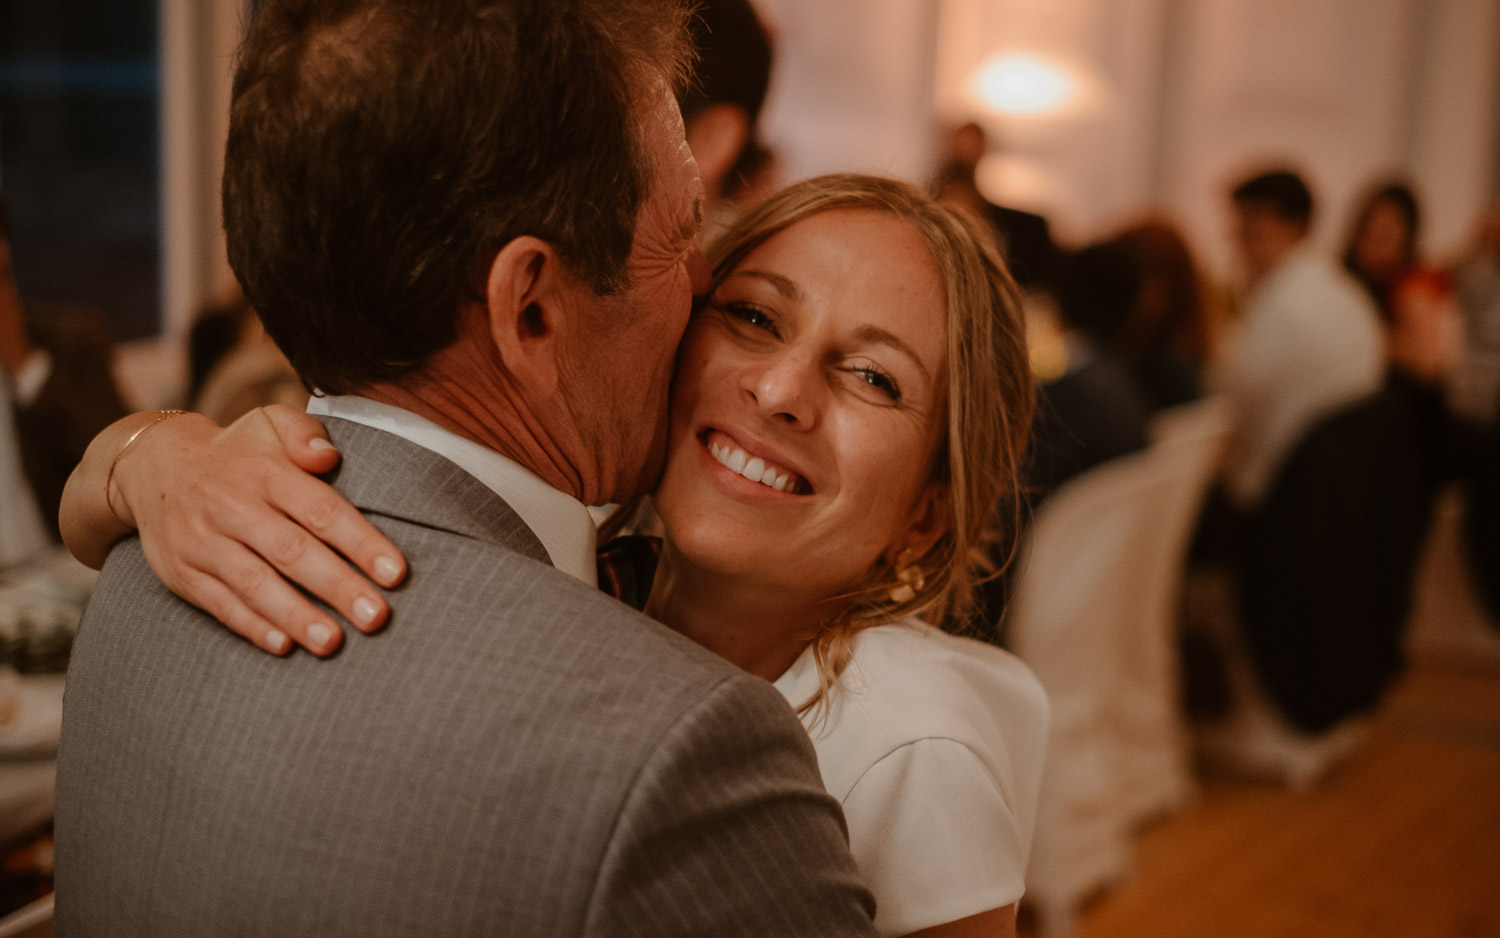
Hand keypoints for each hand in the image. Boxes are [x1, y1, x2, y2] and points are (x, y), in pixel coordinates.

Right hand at [110, 405, 406, 655]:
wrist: (153, 467)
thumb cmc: (238, 452)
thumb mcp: (268, 423)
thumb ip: (304, 434)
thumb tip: (327, 456)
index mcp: (265, 472)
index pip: (320, 509)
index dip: (359, 542)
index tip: (396, 572)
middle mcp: (233, 507)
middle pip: (291, 551)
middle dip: (337, 586)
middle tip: (376, 617)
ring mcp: (204, 543)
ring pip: (254, 583)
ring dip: (296, 616)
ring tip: (333, 643)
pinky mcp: (183, 573)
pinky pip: (219, 603)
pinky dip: (251, 626)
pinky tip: (283, 645)